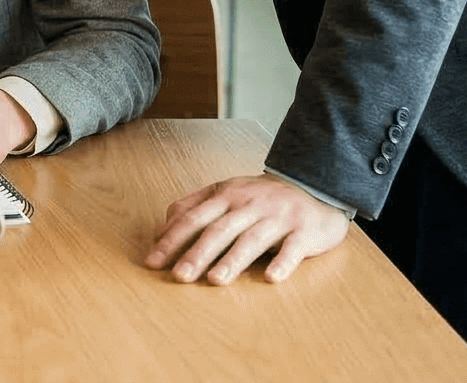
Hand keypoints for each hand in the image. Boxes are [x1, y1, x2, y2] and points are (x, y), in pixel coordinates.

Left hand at [144, 174, 351, 284]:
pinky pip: (293, 248)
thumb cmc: (261, 197)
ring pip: (252, 239)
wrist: (313, 185)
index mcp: (226, 195)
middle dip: (198, 254)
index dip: (172, 239)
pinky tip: (272, 277)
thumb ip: (192, 206)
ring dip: (233, 260)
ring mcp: (278, 217)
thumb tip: (160, 229)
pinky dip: (283, 262)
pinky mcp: (304, 231)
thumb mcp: (224, 192)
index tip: (152, 261)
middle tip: (179, 277)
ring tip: (216, 280)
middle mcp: (250, 205)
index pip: (194, 218)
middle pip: (219, 230)